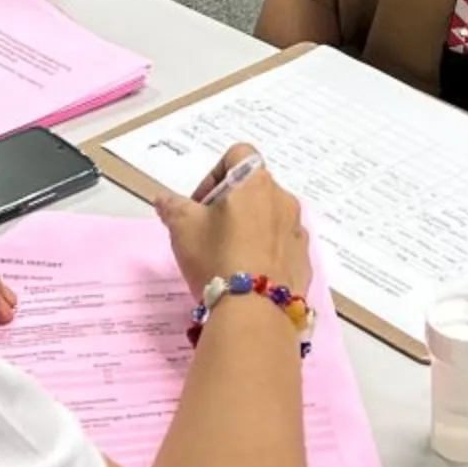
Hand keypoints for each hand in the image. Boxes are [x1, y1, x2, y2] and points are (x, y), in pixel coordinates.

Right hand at [154, 147, 311, 304]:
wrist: (255, 311)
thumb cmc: (216, 257)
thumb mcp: (182, 228)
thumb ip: (172, 207)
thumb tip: (162, 199)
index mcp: (255, 182)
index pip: (238, 155)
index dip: (215, 174)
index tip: (200, 204)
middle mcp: (283, 200)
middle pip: (255, 188)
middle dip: (230, 205)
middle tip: (208, 232)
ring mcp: (298, 231)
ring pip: (270, 218)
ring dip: (250, 228)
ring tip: (228, 257)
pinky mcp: (305, 260)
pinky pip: (283, 246)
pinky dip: (266, 252)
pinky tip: (248, 275)